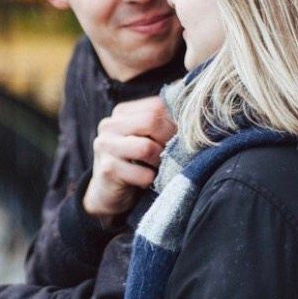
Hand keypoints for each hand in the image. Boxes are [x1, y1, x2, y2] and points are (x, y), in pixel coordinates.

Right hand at [82, 96, 176, 219]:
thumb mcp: (145, 138)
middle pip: (151, 121)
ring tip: (157, 167)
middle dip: (168, 139)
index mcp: (121, 113)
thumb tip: (192, 116)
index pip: (156, 106)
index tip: (181, 136)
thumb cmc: (134, 163)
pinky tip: (145, 181)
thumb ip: (160, 124)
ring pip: (146, 147)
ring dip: (159, 161)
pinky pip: (142, 174)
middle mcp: (109, 125)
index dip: (175, 121)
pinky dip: (150, 179)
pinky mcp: (107, 169)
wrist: (108, 193)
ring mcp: (105, 146)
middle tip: (170, 153)